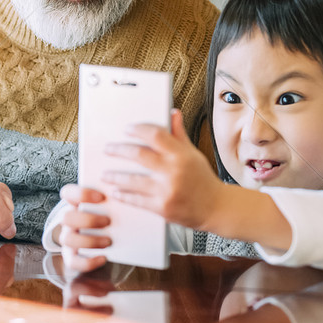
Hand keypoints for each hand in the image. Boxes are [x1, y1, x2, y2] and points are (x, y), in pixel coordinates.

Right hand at [56, 183, 111, 272]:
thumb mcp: (108, 207)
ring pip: (67, 239)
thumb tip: (125, 197)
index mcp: (75, 204)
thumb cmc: (108, 217)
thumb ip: (111, 202)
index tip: (102, 197)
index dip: (81, 194)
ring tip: (109, 241)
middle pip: (66, 217)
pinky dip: (87, 262)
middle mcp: (68, 220)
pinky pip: (72, 262)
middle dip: (88, 220)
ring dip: (89, 241)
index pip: (67, 193)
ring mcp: (68, 238)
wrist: (106, 242)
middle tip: (108, 221)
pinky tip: (104, 258)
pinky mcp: (71, 256)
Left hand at [102, 110, 223, 230]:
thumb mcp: (193, 154)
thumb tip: (172, 114)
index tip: (127, 129)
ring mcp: (167, 190)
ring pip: (133, 180)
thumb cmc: (203, 180)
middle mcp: (173, 170)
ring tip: (106, 174)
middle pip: (139, 155)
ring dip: (116, 176)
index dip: (139, 130)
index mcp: (181, 154)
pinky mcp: (162, 208)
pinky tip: (116, 192)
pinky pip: (137, 200)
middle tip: (109, 149)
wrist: (216, 208)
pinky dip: (124, 195)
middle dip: (119, 150)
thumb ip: (179, 135)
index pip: (155, 135)